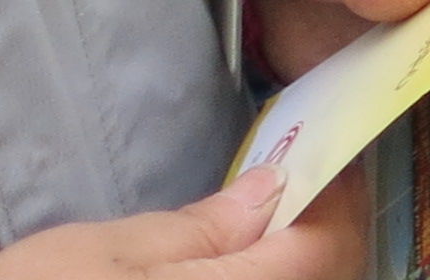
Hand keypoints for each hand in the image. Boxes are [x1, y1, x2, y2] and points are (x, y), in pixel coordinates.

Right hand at [0, 170, 370, 279]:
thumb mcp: (96, 257)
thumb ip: (200, 229)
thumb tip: (270, 192)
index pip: (328, 247)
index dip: (333, 197)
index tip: (316, 161)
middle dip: (318, 238)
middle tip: (289, 195)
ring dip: (291, 272)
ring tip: (257, 240)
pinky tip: (224, 277)